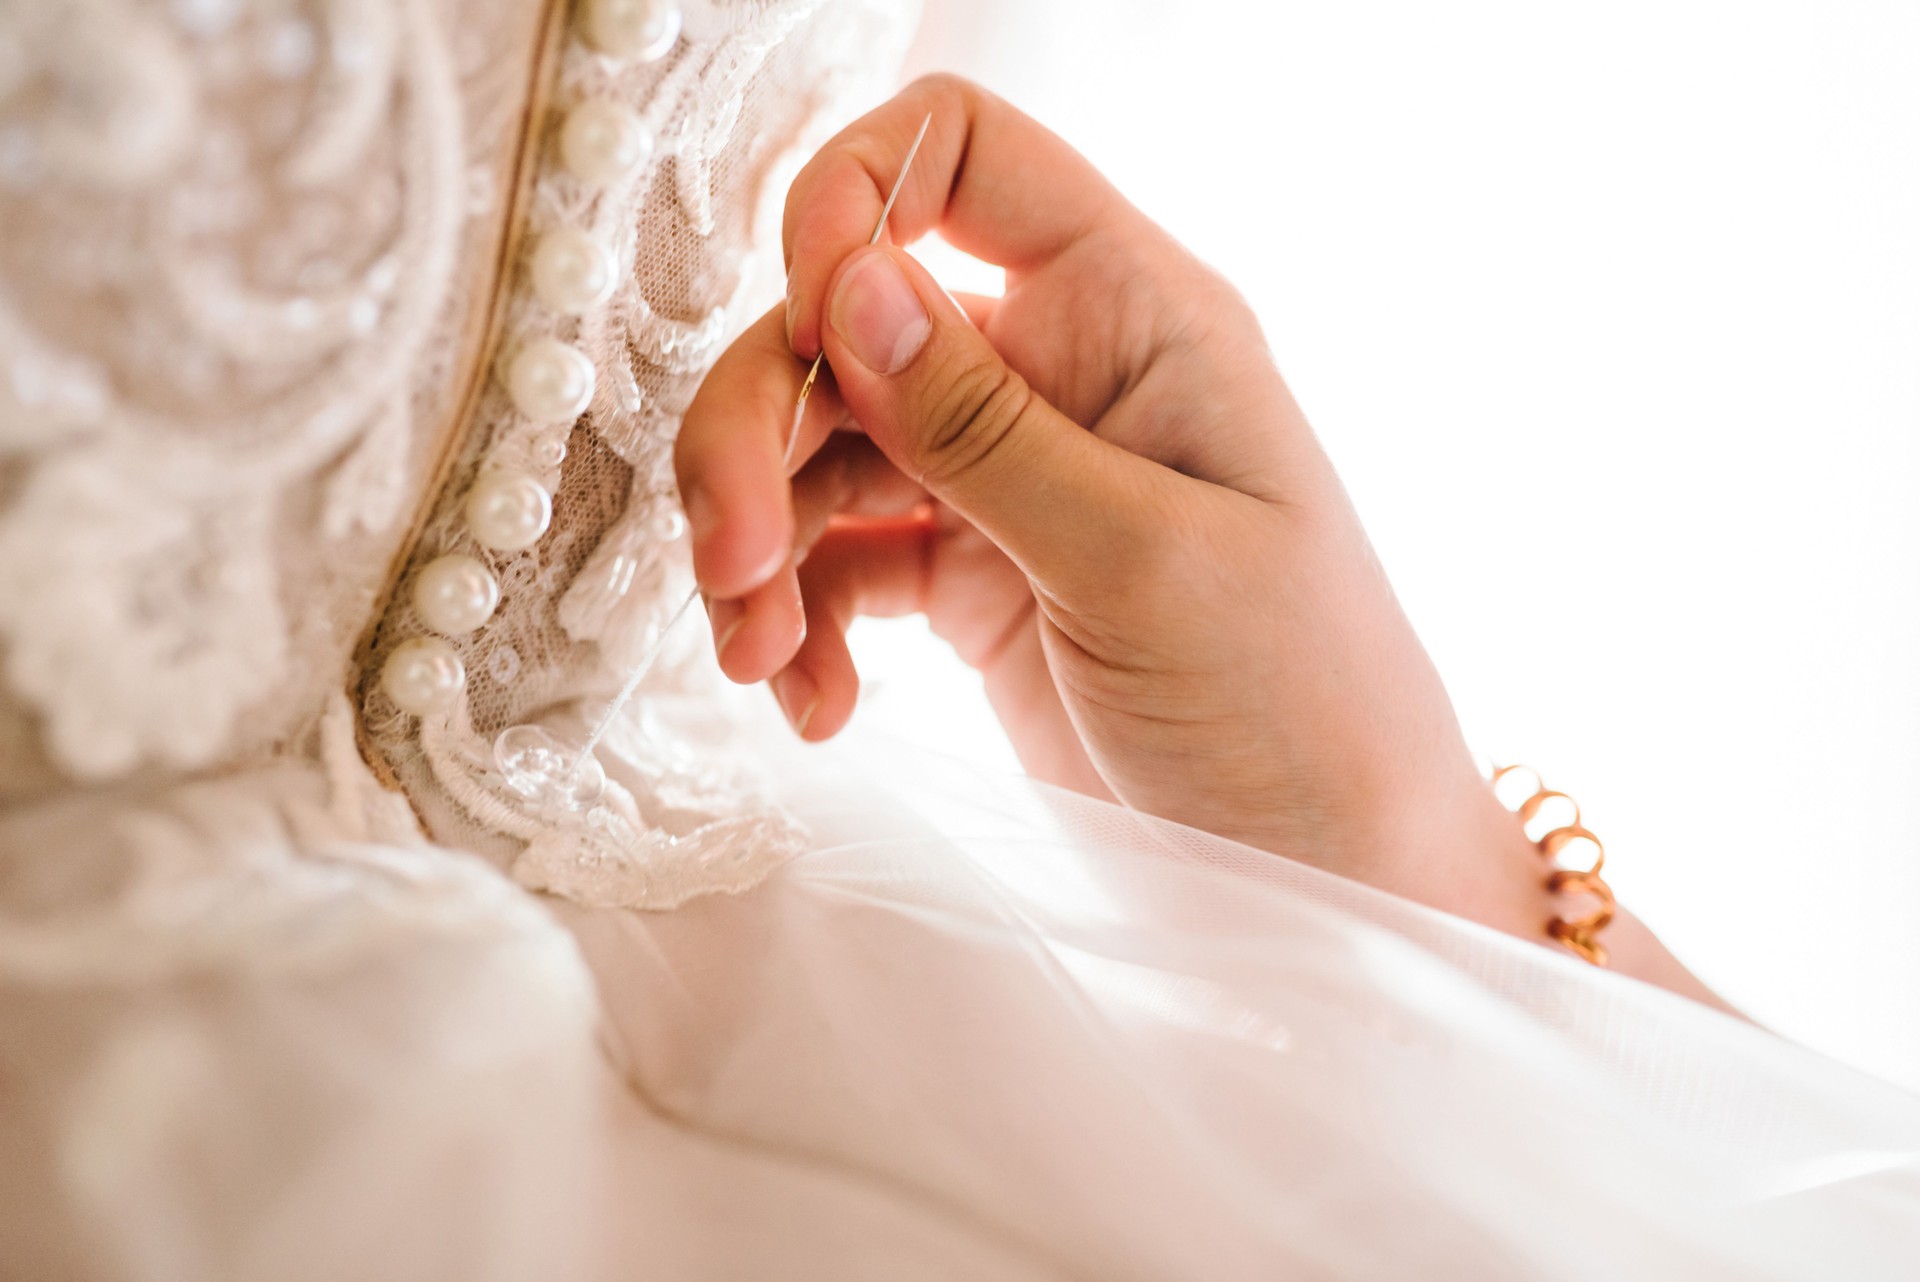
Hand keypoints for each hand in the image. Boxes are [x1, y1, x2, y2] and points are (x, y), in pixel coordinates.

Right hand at [675, 75, 1551, 936]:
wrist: (1334, 874)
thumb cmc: (1300, 707)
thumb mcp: (1147, 562)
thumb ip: (986, 427)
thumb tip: (850, 286)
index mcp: (1133, 317)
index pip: (964, 152)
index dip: (850, 199)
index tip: (805, 329)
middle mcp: (1060, 375)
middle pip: (846, 320)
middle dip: (759, 425)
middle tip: (731, 560)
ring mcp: (1009, 478)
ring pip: (822, 445)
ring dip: (759, 540)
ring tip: (758, 657)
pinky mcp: (971, 578)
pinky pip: (841, 559)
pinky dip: (801, 620)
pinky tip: (813, 701)